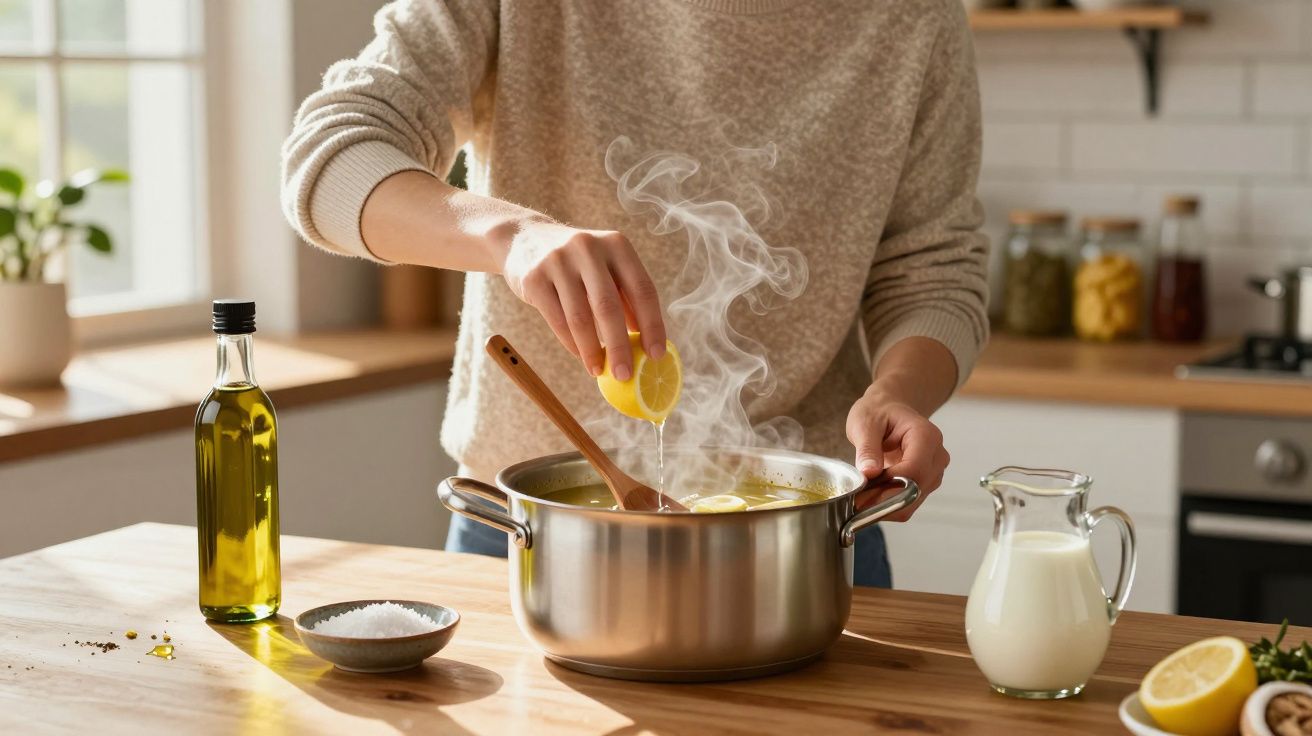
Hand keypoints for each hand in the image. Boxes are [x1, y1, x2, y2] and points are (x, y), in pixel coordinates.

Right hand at [499, 219, 665, 379]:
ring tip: (599, 370)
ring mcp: (558, 261)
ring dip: (592, 351)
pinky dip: (572, 343)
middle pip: (609, 306)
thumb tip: (647, 342)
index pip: (642, 289)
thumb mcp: (606, 268)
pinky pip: (557, 320)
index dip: (652, 325)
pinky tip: (581, 356)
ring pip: (580, 318)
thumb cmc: (578, 263)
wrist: (524, 238)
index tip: (656, 355)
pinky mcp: (534, 278)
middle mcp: (588, 248)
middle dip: (620, 346)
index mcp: (616, 245)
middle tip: (625, 375)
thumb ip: (626, 298)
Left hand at [845, 386, 949, 521]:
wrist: (889, 410)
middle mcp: (937, 456)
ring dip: (886, 505)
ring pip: (913, 501)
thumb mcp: (865, 423)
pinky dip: (889, 505)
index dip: (887, 487)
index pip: (914, 470)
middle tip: (855, 501)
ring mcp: (934, 472)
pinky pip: (909, 502)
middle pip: (916, 490)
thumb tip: (868, 473)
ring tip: (861, 497)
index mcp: (926, 436)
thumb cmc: (878, 412)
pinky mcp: (926, 483)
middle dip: (884, 501)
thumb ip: (867, 448)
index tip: (861, 495)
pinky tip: (871, 497)